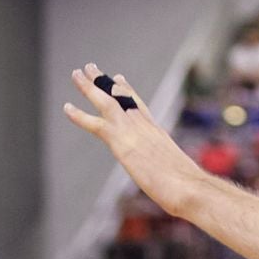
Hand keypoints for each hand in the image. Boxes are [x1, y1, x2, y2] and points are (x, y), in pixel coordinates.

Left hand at [63, 63, 205, 217]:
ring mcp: (133, 132)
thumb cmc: (191, 189)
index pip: (139, 107)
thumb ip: (171, 174)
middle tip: (91, 68)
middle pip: (122, 97)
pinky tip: (67, 107)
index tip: (118, 79)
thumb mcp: (179, 177)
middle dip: (105, 82)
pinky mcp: (122, 143)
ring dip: (90, 87)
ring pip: (107, 102)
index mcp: (158, 133)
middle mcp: (145, 126)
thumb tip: (177, 187)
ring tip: (76, 73)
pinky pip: (96, 124)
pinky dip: (80, 115)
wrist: (189, 187)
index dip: (127, 92)